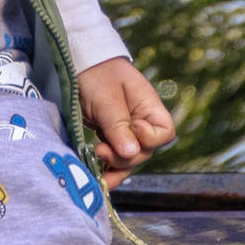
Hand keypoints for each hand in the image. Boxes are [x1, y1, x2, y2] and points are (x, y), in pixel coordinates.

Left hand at [78, 55, 175, 177]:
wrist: (80, 66)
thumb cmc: (97, 75)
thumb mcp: (107, 99)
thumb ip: (118, 125)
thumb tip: (131, 152)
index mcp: (149, 108)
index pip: (164, 133)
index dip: (149, 138)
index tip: (131, 128)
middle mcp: (142, 123)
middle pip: (144, 152)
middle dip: (125, 156)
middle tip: (100, 149)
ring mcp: (127, 132)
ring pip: (129, 160)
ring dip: (114, 168)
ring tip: (95, 162)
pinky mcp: (112, 138)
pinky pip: (115, 159)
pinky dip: (107, 169)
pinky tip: (97, 177)